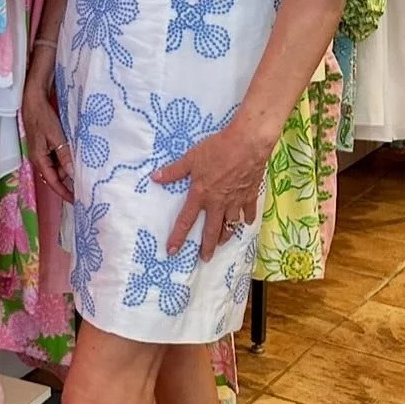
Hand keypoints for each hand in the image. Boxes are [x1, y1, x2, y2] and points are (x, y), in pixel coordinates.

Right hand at [23, 74, 73, 203]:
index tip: (76, 200)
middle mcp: (38, 158)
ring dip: (67, 166)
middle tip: (85, 180)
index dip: (64, 193)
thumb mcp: (57, 137)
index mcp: (39, 159)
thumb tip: (73, 175)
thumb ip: (65, 156)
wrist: (33, 100)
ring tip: (82, 163)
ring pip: (56, 166)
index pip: (52, 182)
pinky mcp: (44, 145)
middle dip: (68, 179)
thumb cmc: (43, 117)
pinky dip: (64, 158)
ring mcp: (40, 152)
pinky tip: (74, 153)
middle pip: (55, 176)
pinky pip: (55, 157)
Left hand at [152, 120, 267, 260]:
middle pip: (212, 230)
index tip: (172, 251)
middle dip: (207, 246)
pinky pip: (249, 213)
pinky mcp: (250, 195)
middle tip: (204, 258)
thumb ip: (174, 170)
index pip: (186, 220)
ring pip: (231, 225)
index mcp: (201, 194)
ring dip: (226, 236)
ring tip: (222, 242)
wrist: (247, 144)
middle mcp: (218, 203)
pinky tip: (246, 222)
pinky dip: (247, 219)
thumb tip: (155, 178)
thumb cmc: (217, 149)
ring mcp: (236, 201)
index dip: (178, 236)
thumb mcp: (191, 157)